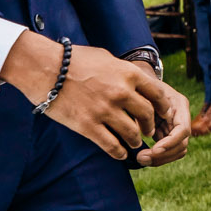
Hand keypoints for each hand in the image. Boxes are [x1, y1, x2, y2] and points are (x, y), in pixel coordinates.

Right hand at [2, 33, 188, 164]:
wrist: (45, 68)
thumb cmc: (74, 59)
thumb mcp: (105, 57)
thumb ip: (123, 70)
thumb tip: (135, 79)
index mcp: (128, 74)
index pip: (157, 93)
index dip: (163, 106)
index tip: (164, 113)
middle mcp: (120, 93)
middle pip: (147, 115)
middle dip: (151, 126)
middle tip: (149, 131)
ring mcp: (105, 111)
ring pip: (132, 133)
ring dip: (136, 140)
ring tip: (134, 143)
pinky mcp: (88, 126)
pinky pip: (111, 145)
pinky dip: (119, 152)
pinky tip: (120, 153)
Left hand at [132, 67, 194, 167]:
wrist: (141, 83)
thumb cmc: (140, 86)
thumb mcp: (143, 94)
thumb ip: (146, 111)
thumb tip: (147, 133)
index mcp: (180, 105)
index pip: (183, 130)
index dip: (170, 142)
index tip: (154, 149)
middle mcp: (182, 117)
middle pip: (182, 145)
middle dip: (163, 155)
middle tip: (141, 158)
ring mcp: (177, 127)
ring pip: (178, 152)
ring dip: (160, 159)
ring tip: (140, 159)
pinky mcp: (168, 134)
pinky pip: (169, 151)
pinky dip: (158, 157)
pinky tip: (143, 156)